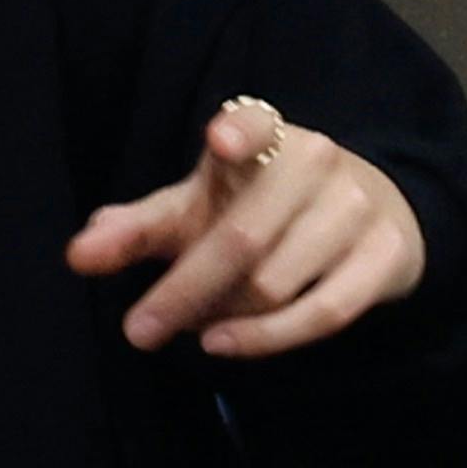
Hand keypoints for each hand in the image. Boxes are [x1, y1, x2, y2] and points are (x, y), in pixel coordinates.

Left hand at [66, 98, 425, 358]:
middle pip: (241, 238)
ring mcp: (357, 208)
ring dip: (223, 317)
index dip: (240, 131)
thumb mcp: (197, 208)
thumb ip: (137, 229)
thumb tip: (79, 254)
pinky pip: (324, 312)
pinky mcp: (387, 256)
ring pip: (275, 284)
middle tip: (136, 332)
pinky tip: (224, 344)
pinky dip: (268, 338)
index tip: (219, 141)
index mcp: (265, 136)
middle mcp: (316, 162)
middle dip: (182, 291)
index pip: (253, 123)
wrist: (365, 213)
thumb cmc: (259, 206)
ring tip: (191, 328)